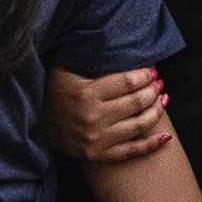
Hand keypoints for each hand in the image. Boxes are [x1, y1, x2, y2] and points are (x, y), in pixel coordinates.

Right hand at [43, 66, 169, 161]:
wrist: (34, 125)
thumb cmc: (53, 92)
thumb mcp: (64, 70)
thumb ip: (88, 59)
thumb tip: (120, 45)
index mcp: (85, 93)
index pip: (127, 82)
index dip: (145, 75)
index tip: (151, 71)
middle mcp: (92, 117)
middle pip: (136, 102)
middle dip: (153, 91)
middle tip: (159, 83)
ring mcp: (95, 139)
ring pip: (139, 125)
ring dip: (157, 111)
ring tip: (163, 100)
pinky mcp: (97, 156)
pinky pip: (132, 151)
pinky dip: (152, 145)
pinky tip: (166, 137)